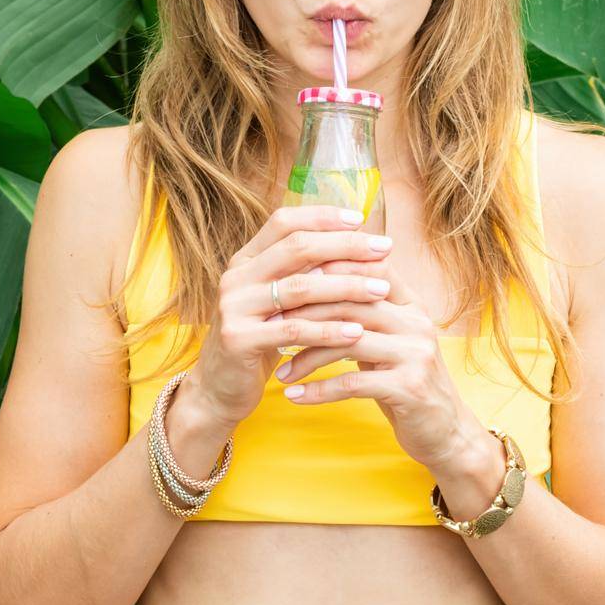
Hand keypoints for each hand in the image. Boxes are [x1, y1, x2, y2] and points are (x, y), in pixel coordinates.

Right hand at [182, 204, 393, 431]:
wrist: (219, 388)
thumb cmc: (261, 339)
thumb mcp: (278, 301)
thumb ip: (303, 272)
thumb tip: (356, 242)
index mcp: (245, 259)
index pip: (284, 222)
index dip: (322, 216)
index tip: (361, 218)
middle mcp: (236, 276)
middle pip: (297, 248)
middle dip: (346, 246)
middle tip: (384, 249)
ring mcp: (234, 306)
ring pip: (300, 287)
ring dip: (347, 287)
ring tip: (382, 289)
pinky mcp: (238, 339)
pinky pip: (294, 330)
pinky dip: (329, 330)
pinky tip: (357, 331)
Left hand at [269, 257, 487, 474]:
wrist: (446, 432)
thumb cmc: (404, 381)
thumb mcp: (388, 340)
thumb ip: (363, 313)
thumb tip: (313, 281)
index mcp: (410, 303)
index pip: (367, 268)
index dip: (326, 270)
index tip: (286, 284)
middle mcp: (416, 320)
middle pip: (351, 301)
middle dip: (306, 313)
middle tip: (271, 327)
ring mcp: (415, 353)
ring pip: (348, 340)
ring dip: (307, 356)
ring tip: (281, 371)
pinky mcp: (409, 387)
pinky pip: (352, 383)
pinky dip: (319, 390)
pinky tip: (295, 397)